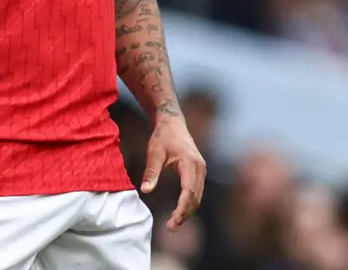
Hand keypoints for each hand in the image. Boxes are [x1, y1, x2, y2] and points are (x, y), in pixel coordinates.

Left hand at [140, 113, 205, 231]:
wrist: (172, 121)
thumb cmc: (162, 136)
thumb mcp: (154, 152)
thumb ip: (151, 172)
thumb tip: (146, 190)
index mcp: (190, 163)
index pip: (189, 192)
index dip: (182, 209)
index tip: (172, 222)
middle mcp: (200, 167)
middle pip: (196, 197)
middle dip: (185, 214)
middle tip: (171, 227)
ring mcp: (201, 169)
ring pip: (198, 196)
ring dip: (188, 210)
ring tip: (174, 222)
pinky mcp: (198, 170)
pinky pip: (197, 190)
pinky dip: (190, 202)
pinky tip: (180, 211)